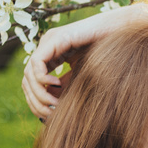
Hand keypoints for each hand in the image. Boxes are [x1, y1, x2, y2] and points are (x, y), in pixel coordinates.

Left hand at [22, 6, 142, 119]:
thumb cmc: (107, 54)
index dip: (36, 101)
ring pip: (28, 74)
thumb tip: (51, 109)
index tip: (49, 114)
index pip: (32, 83)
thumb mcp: (81, 76)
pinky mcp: (55, 39)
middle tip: (50, 113)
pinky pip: (37, 63)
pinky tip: (57, 84)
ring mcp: (49, 42)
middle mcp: (45, 48)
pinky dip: (42, 78)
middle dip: (35, 101)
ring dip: (39, 93)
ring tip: (54, 103)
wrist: (120, 32)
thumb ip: (67, 88)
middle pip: (26, 80)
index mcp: (50, 57)